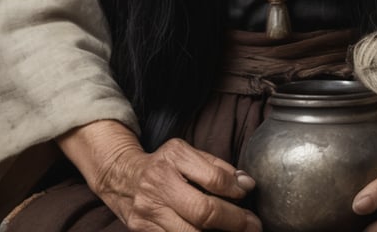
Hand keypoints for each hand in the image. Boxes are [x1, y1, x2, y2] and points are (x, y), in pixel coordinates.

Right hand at [58, 120, 260, 231]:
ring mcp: (149, 211)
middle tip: (253, 225)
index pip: (213, 178)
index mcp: (173, 157)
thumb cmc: (163, 164)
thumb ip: (217, 167)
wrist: (122, 177)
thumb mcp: (187, 152)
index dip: (236, 189)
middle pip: (203, 211)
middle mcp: (159, 184)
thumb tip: (246, 184)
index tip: (248, 193)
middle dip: (234, 221)